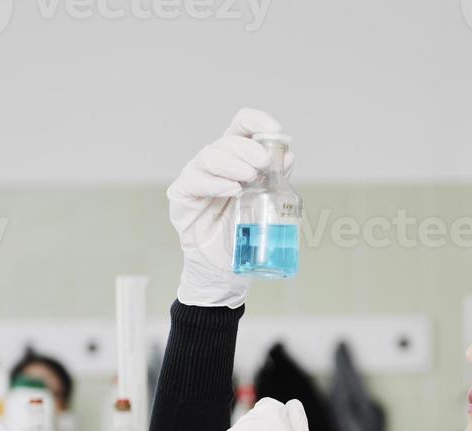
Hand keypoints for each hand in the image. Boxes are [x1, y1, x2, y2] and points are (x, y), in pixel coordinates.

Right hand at [167, 107, 291, 307]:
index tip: (274, 131)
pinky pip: (195, 182)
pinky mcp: (182, 196)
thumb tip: (289, 156)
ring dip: (232, 163)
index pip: (242, 126)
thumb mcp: (265, 205)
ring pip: (211, 156)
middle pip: (228, 140)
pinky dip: (214, 183)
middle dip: (248, 149)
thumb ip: (276, 181)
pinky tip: (231, 190)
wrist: (224, 269)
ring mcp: (196, 176)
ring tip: (248, 178)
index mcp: (236, 157)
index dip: (257, 121)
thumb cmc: (243, 234)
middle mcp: (215, 162)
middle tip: (264, 164)